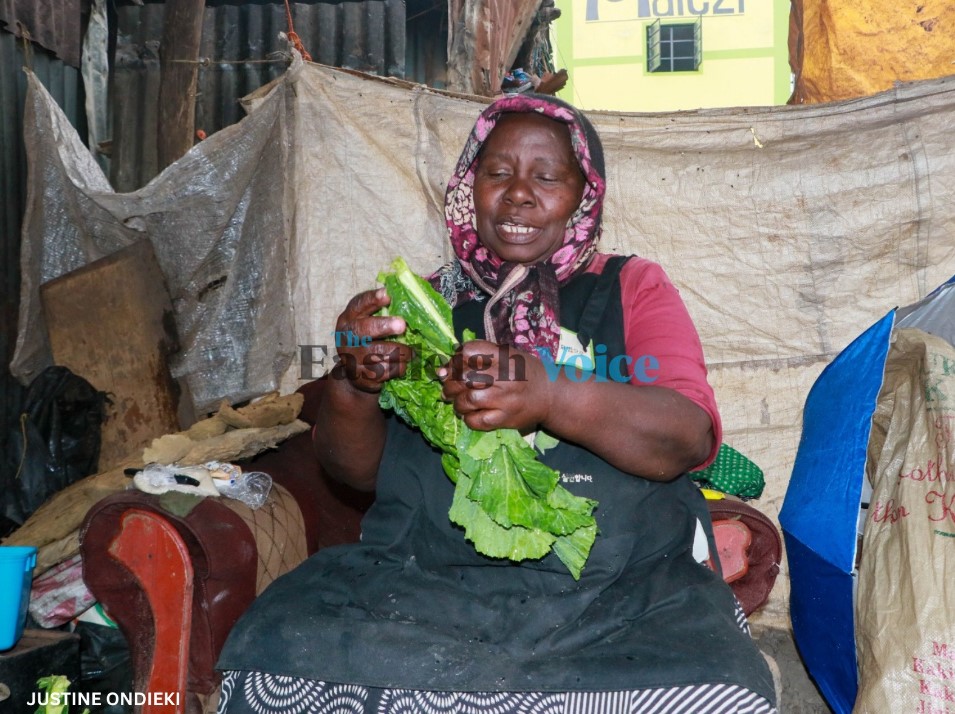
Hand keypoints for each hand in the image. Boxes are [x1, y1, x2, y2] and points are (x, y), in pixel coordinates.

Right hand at [334, 288, 411, 392]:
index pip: (359, 304)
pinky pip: (387, 370)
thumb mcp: (369, 322)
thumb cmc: (370, 341)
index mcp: (349, 318)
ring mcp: (352, 358)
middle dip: (384, 326)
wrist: (357, 374)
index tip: (387, 295)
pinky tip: (405, 364)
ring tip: (412, 351)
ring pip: (380, 352)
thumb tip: (412, 294)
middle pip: (364, 329)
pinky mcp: (362, 376)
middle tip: (402, 325)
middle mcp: (347, 337)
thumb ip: (383, 311)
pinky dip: (400, 367)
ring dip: (401, 351)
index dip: (372, 299)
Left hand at [439, 340, 553, 431]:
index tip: (452, 366)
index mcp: (503, 356)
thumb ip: (480, 356)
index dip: (455, 359)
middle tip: (449, 387)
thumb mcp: (508, 355)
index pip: (468, 352)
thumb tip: (445, 367)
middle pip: (464, 377)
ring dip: (457, 402)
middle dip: (450, 382)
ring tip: (458, 401)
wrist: (551, 395)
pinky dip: (467, 419)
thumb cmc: (525, 372)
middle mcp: (504, 376)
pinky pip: (476, 421)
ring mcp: (504, 399)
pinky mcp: (505, 419)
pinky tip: (469, 414)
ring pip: (467, 400)